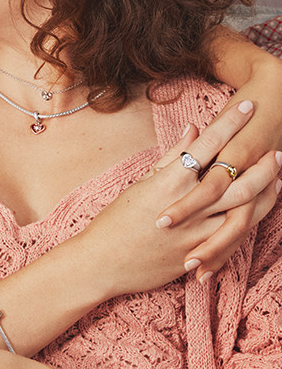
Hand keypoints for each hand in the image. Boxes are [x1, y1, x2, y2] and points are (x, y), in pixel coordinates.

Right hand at [76, 102, 280, 296]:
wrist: (103, 262)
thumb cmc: (115, 221)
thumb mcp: (141, 184)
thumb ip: (172, 158)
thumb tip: (194, 130)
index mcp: (168, 181)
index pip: (207, 144)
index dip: (230, 123)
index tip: (246, 106)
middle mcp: (187, 204)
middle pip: (237, 177)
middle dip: (261, 161)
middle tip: (275, 147)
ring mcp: (197, 231)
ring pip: (245, 208)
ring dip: (266, 191)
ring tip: (277, 177)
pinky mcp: (201, 253)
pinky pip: (235, 236)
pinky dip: (252, 220)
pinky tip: (260, 208)